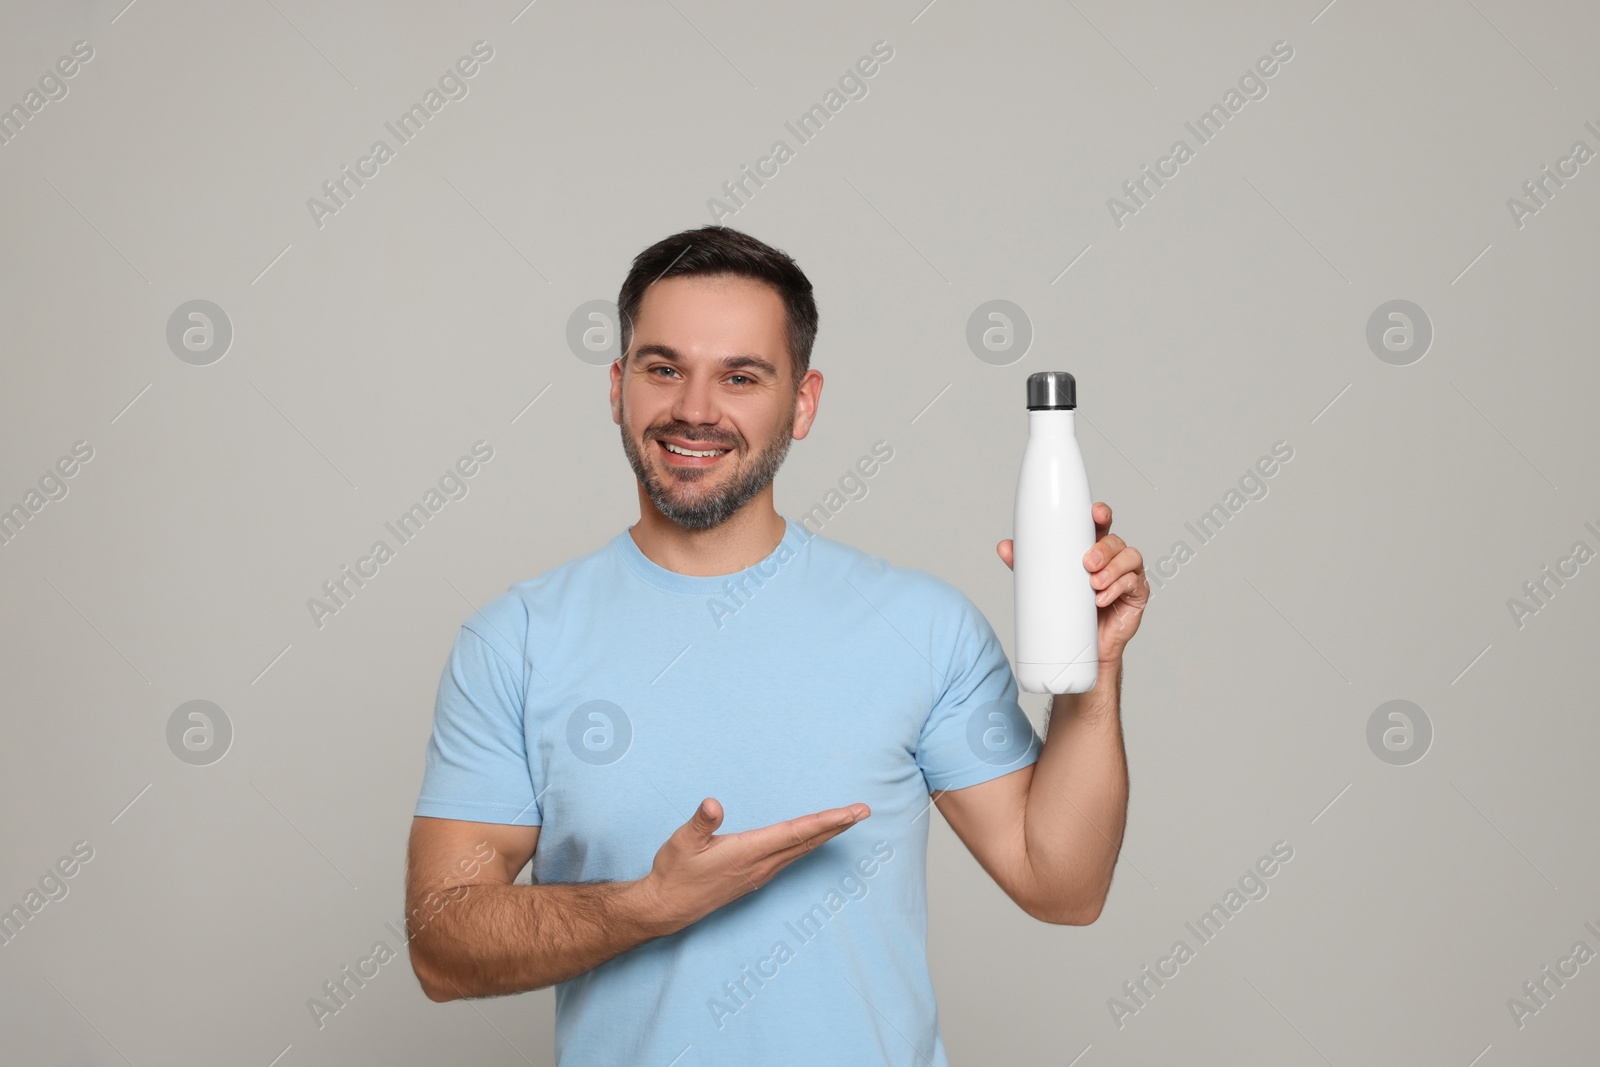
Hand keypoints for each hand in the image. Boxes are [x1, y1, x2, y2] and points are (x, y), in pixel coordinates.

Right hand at [637, 797, 869, 932]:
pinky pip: (791, 857)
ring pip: (802, 850)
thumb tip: (712, 804)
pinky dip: (809, 843)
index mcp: (748, 852)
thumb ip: (700, 823)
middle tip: (864, 811)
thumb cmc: (674, 873)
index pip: (795, 832)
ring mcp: (760, 873)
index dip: (825, 820)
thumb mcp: (681, 842)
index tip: (851, 812)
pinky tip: (815, 839)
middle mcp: (761, 864)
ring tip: (847, 820)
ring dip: (827, 834)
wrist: (668, 908)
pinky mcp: (756, 877)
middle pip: (807, 841)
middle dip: (837, 825)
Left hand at [996, 500, 1149, 665]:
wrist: (1087, 647)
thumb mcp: (1047, 582)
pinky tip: (1102, 598)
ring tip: (1094, 584)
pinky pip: (1133, 583)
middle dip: (1103, 548)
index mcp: (1093, 549)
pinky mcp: (1136, 594)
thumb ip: (1029, 564)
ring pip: (1129, 558)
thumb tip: (1004, 547)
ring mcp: (1127, 575)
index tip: (1096, 513)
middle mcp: (1113, 559)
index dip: (1101, 515)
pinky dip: (1117, 588)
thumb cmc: (1071, 610)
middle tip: (1087, 563)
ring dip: (1112, 569)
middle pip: (1115, 541)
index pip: (1100, 525)